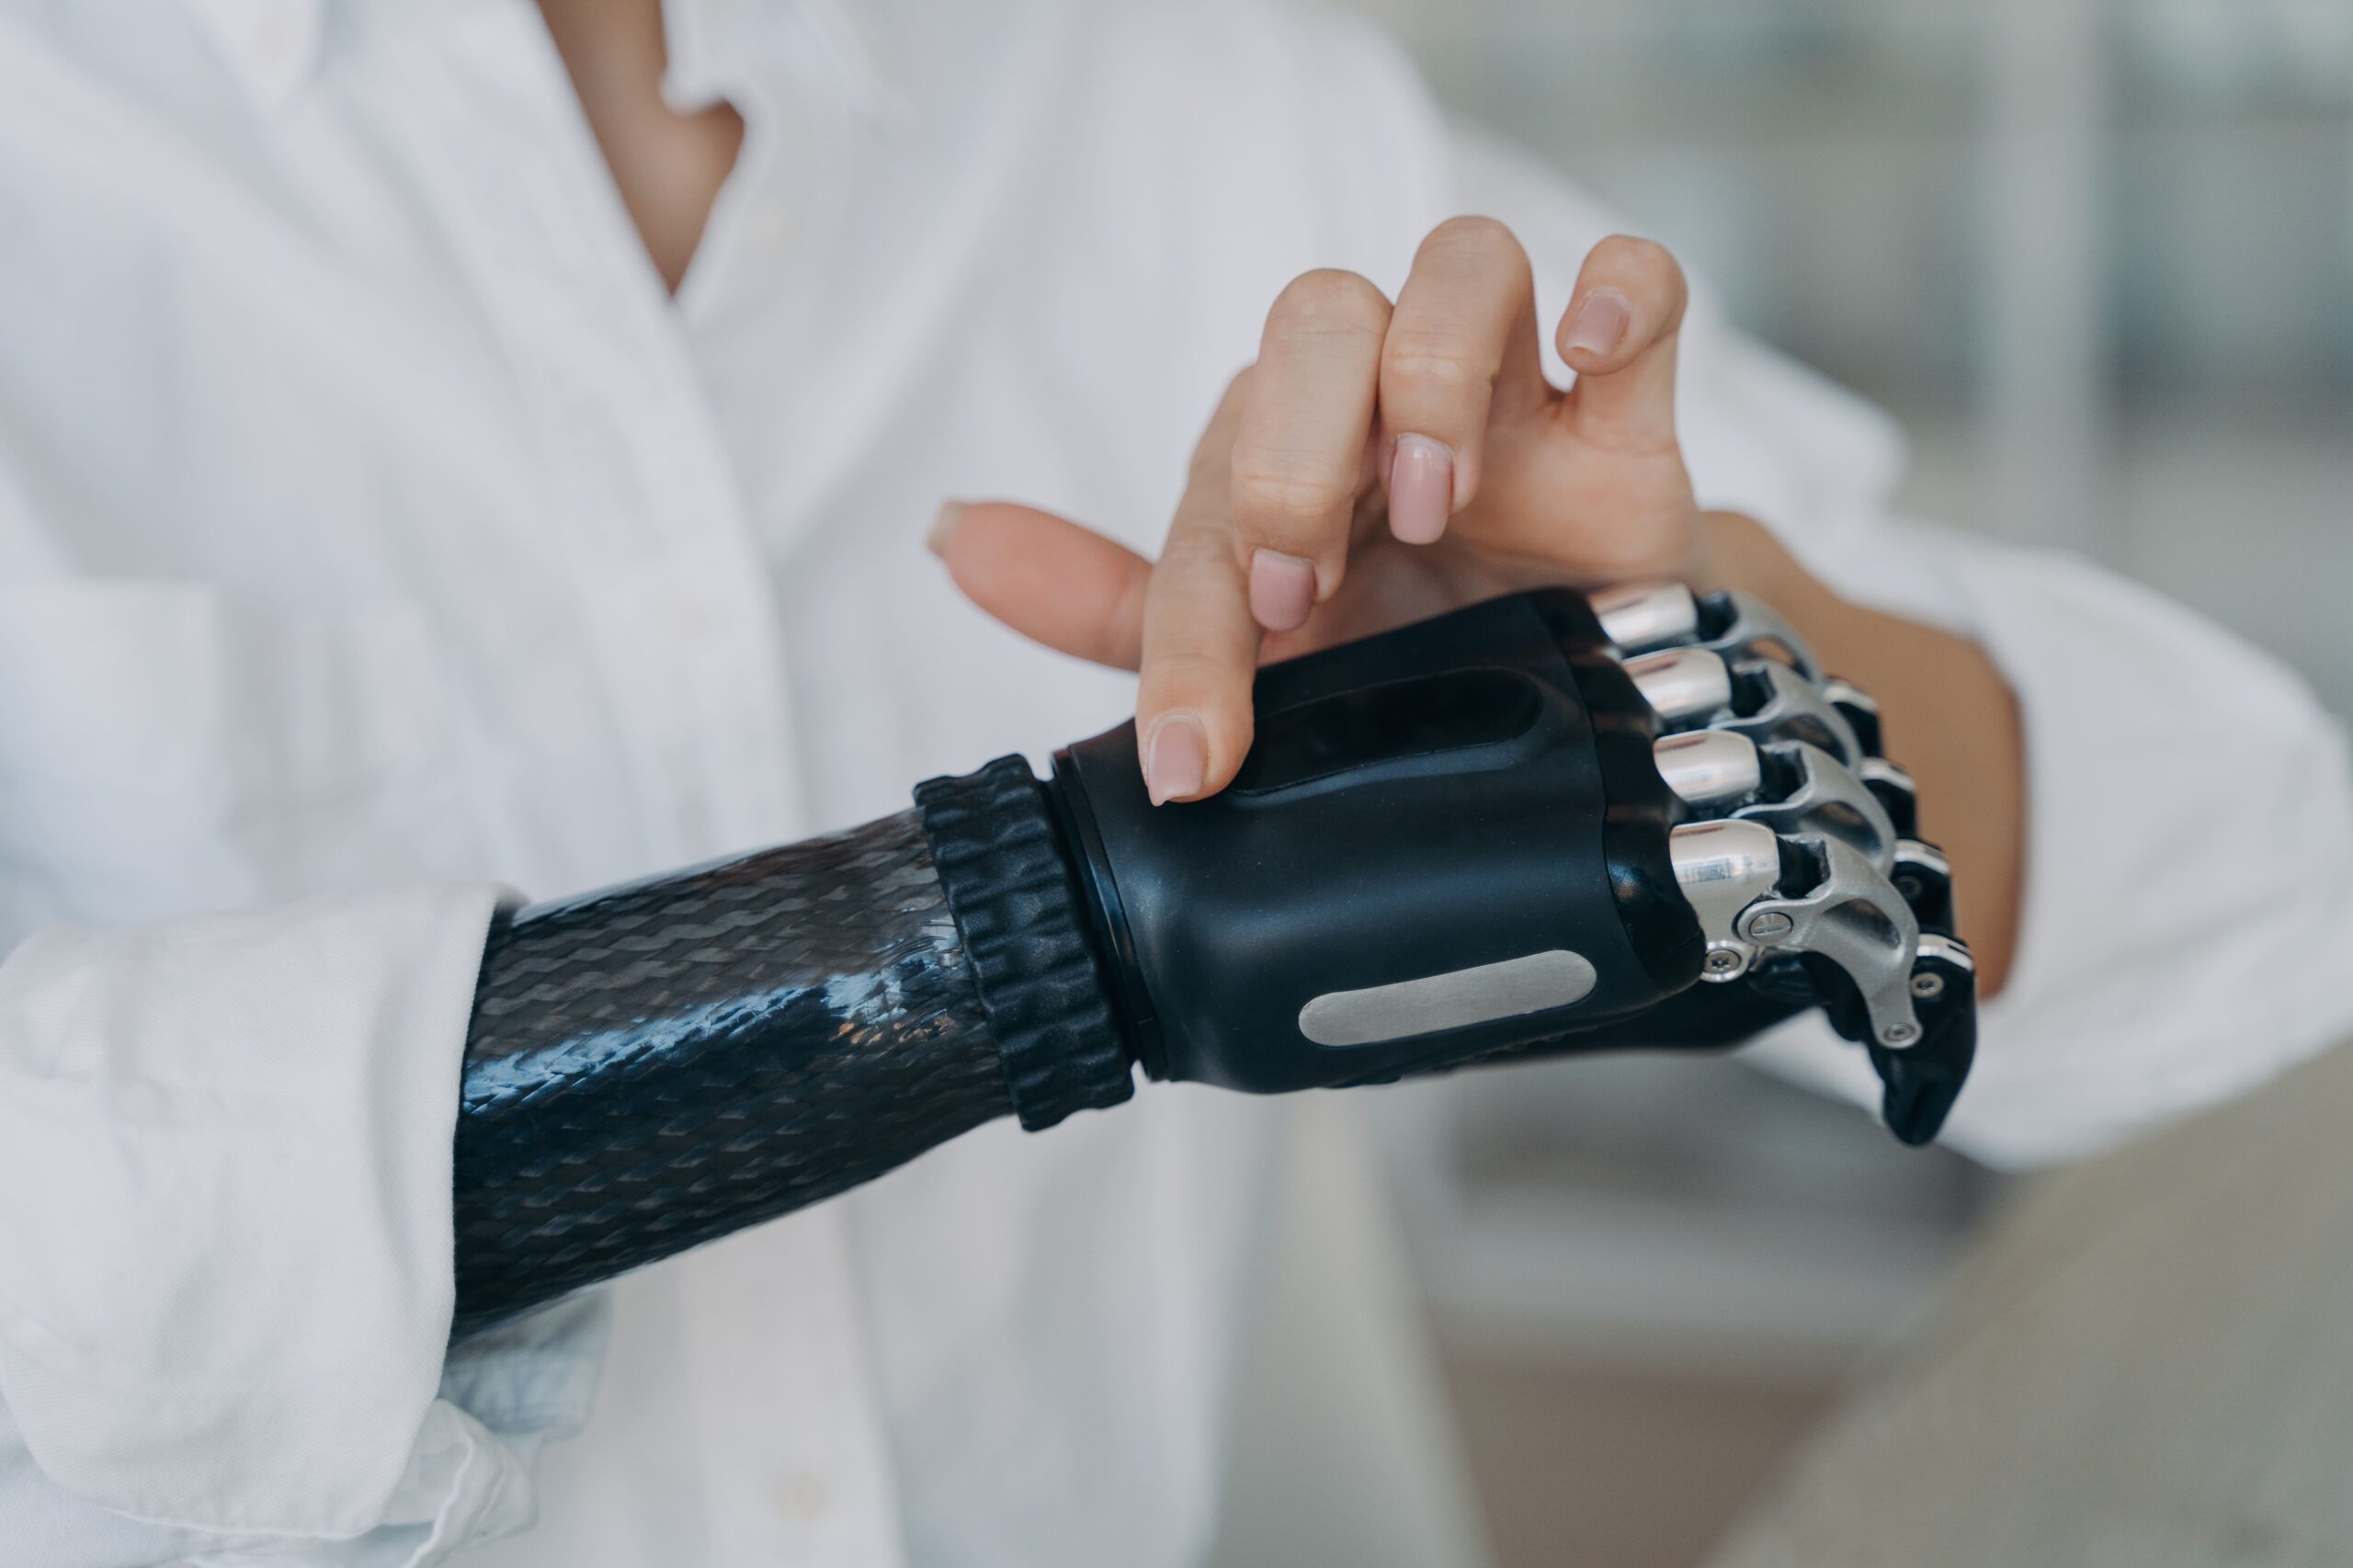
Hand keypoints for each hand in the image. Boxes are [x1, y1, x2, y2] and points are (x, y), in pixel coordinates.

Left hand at [934, 219, 1705, 802]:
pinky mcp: (1630, 417)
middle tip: (1305, 583)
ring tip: (1433, 504)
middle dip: (1295, 451)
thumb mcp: (1252, 649)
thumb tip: (951, 538)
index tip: (1201, 747)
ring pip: (1462, 267)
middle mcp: (1390, 395)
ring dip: (1432, 376)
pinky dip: (1618, 295)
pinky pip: (1642, 285)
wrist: (1575, 700)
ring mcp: (1515, 395)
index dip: (1195, 621)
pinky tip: (1587, 356)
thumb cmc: (1406, 646)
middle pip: (1322, 315)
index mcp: (1290, 444)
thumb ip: (1111, 606)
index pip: (1221, 476)